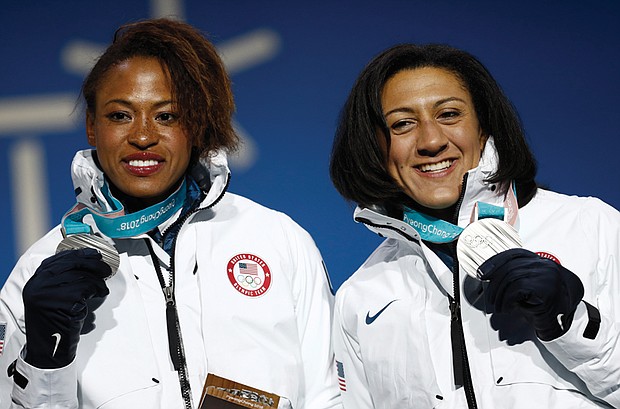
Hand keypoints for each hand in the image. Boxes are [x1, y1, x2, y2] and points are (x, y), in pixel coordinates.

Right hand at [23, 248, 110, 367]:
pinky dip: (95, 294)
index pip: (59, 259)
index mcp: (35, 281)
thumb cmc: (53, 323)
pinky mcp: (62, 304)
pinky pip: (86, 292)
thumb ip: (61, 279)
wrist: (48, 349)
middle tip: (106, 270)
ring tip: (101, 290)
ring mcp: (49, 295)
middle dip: (94, 265)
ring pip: (83, 278)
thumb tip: (87, 261)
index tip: (93, 254)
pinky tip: (95, 299)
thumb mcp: (50, 297)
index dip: (79, 254)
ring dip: (98, 284)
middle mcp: (38, 286)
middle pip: (73, 265)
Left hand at [478, 248, 583, 340]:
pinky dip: (506, 299)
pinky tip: (506, 308)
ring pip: (511, 277)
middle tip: (491, 298)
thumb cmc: (546, 307)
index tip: (483, 272)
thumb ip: (515, 277)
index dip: (495, 262)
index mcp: (540, 262)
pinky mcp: (546, 287)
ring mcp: (547, 275)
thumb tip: (492, 275)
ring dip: (499, 294)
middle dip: (495, 284)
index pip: (513, 254)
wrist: (565, 325)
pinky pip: (517, 288)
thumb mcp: (528, 288)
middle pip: (510, 266)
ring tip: (498, 306)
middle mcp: (544, 265)